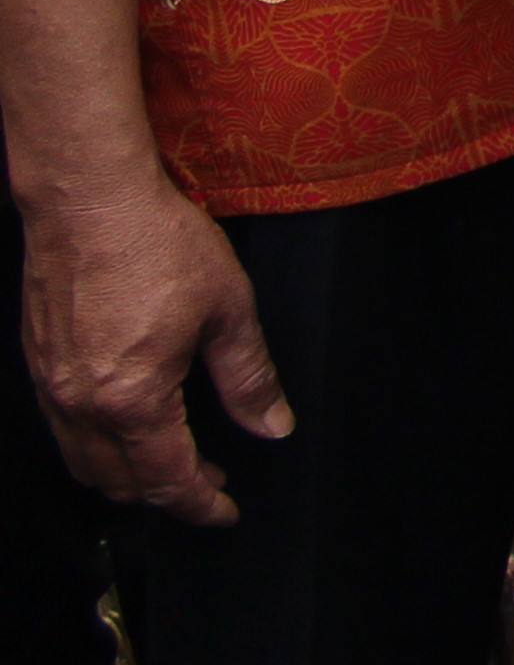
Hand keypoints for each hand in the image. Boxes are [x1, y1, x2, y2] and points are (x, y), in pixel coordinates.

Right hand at [18, 165, 288, 522]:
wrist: (90, 201)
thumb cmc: (159, 244)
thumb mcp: (228, 309)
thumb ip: (249, 377)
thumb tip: (273, 425)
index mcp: (132, 400)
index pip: (168, 480)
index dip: (202, 504)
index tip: (226, 513)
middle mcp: (82, 405)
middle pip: (119, 483)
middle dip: (166, 495)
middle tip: (210, 483)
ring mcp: (54, 387)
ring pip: (84, 463)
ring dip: (127, 476)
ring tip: (174, 461)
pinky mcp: (41, 365)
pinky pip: (64, 430)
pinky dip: (97, 446)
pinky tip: (128, 426)